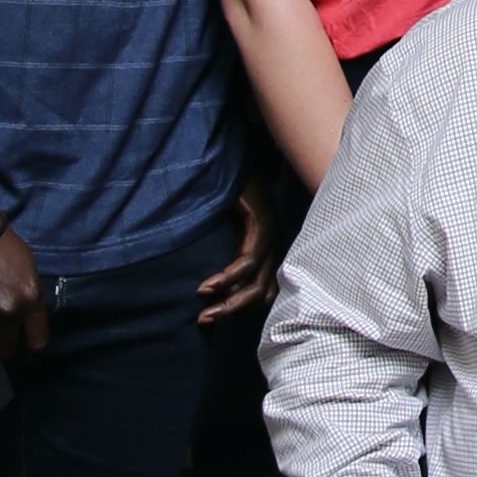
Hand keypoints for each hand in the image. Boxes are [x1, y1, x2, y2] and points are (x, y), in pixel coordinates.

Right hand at [0, 220, 49, 359]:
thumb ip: (31, 298)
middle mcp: (8, 310)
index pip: (37, 342)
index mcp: (31, 298)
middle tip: (2, 344)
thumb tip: (29, 322)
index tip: (26, 348)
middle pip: (10, 351)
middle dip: (8, 349)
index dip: (32, 349)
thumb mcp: (28, 270)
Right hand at [196, 180, 283, 326]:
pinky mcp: (262, 222)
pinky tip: (206, 286)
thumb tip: (205, 288)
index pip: (261, 292)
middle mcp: (272, 244)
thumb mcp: (222, 227)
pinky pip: (248, 260)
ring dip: (230, 302)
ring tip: (205, 310)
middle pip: (262, 294)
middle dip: (231, 311)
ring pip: (258, 283)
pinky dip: (227, 278)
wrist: (231, 156)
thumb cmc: (221, 191)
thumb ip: (221, 251)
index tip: (208, 318)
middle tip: (204, 320)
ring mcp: (270, 234)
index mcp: (263, 247)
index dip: (237, 308)